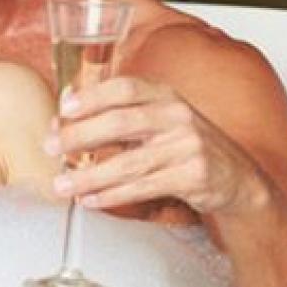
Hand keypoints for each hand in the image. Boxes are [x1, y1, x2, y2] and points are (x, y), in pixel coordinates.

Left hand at [47, 76, 268, 214]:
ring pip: (128, 163)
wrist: (236, 176)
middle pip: (120, 122)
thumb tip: (66, 107)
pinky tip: (91, 200)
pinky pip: (144, 188)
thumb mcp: (160, 118)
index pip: (125, 87)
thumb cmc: (185, 144)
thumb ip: (119, 111)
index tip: (64, 107)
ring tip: (62, 185)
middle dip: (79, 135)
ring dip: (89, 176)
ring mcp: (187, 146)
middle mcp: (177, 116)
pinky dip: (113, 195)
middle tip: (51, 147)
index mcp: (165, 95)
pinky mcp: (193, 177)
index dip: (92, 95)